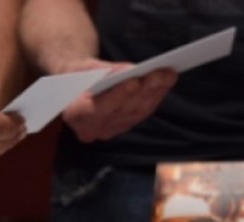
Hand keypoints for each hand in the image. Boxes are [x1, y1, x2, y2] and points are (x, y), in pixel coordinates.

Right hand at [59, 59, 176, 142]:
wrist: (75, 87)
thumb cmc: (79, 75)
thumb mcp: (85, 69)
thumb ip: (104, 72)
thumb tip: (128, 71)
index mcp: (75, 115)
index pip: (97, 109)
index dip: (117, 96)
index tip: (134, 81)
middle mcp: (91, 128)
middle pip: (122, 111)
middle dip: (144, 91)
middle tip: (160, 73)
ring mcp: (108, 130)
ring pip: (136, 112)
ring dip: (155, 92)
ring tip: (168, 74)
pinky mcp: (123, 126)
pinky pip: (142, 112)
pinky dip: (156, 95)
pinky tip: (167, 81)